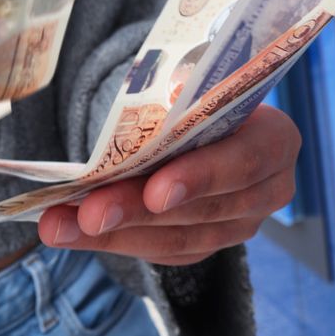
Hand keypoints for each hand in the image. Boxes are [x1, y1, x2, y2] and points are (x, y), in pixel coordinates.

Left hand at [38, 105, 299, 264]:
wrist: (206, 117)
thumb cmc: (201, 92)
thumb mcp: (198, 82)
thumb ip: (179, 101)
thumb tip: (142, 113)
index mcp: (276, 139)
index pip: (246, 162)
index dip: (201, 178)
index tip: (156, 192)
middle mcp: (266, 191)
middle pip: (201, 210)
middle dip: (137, 211)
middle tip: (87, 213)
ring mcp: (238, 226)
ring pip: (175, 240)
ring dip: (110, 234)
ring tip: (58, 226)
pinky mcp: (205, 247)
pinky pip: (158, 253)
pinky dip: (111, 241)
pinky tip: (70, 233)